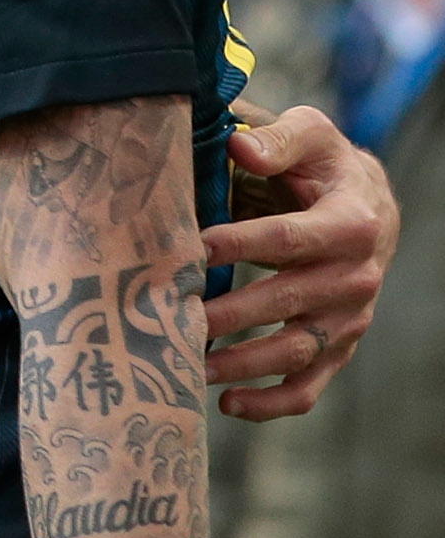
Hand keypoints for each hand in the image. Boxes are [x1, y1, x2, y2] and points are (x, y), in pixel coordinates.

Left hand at [202, 101, 395, 418]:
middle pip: (287, 301)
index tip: (190, 252)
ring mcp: (349, 319)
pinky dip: (272, 403)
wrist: (369, 205)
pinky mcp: (338, 347)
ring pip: (297, 351)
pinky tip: (226, 404)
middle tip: (168, 318)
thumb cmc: (322, 165)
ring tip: (187, 367)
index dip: (239, 246)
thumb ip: (278, 138)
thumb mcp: (310, 134)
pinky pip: (310, 386)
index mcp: (351, 224)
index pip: (289, 238)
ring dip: (241, 365)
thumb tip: (240, 147)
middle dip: (227, 314)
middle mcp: (356, 277)